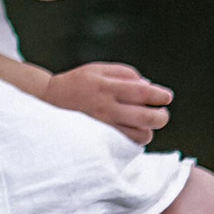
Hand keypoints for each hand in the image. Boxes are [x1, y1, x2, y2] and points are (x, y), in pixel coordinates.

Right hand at [42, 61, 171, 143]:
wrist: (47, 102)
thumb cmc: (77, 83)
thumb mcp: (98, 69)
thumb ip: (125, 73)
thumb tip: (149, 86)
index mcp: (106, 87)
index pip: (143, 93)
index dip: (160, 96)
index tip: (166, 97)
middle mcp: (105, 108)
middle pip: (147, 117)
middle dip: (161, 116)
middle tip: (161, 113)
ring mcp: (103, 127)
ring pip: (141, 135)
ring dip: (149, 129)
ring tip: (143, 122)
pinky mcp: (100, 140)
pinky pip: (128, 145)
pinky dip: (135, 139)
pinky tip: (131, 131)